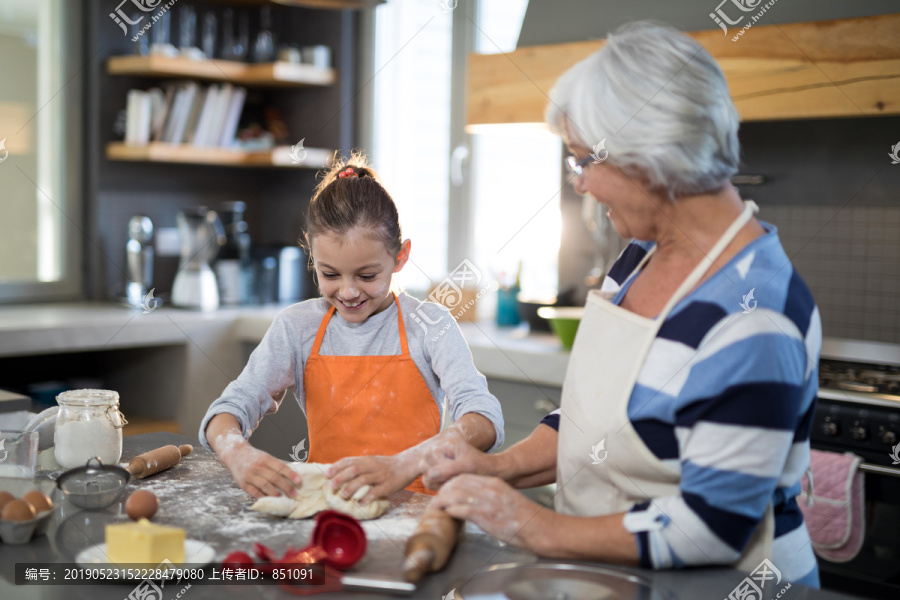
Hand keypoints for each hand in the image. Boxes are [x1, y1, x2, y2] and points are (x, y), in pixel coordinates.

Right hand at [218, 438, 301, 498]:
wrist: (236, 454)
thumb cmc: (255, 457)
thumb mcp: (266, 457)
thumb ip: (278, 465)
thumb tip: (294, 474)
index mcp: (266, 458)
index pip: (281, 467)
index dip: (291, 474)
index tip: (299, 481)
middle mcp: (258, 466)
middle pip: (274, 478)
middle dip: (286, 487)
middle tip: (295, 494)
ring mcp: (249, 475)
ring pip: (264, 485)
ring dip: (275, 493)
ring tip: (283, 497)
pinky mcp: (243, 483)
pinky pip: (254, 492)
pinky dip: (263, 496)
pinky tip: (270, 500)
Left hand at [327, 455, 418, 503]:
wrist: (408, 463)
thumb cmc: (387, 465)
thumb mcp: (372, 461)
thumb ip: (360, 466)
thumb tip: (340, 474)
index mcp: (367, 460)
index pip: (349, 461)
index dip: (336, 467)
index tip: (326, 474)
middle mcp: (372, 466)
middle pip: (353, 470)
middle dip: (340, 478)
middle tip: (331, 488)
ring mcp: (381, 475)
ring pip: (363, 480)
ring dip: (351, 488)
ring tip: (343, 496)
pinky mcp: (389, 484)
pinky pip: (377, 491)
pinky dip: (368, 497)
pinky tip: (361, 504)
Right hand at [420, 435, 490, 489]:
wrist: (487, 472)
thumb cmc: (479, 466)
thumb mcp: (467, 466)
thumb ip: (449, 469)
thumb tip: (431, 474)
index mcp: (446, 443)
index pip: (430, 456)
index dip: (440, 467)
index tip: (455, 472)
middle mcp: (438, 450)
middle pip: (423, 465)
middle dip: (437, 476)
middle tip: (453, 478)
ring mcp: (436, 461)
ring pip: (425, 475)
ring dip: (437, 482)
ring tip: (452, 481)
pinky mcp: (436, 471)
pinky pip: (427, 481)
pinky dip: (437, 486)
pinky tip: (449, 484)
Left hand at [431, 474, 548, 547]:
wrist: (538, 527)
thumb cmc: (524, 517)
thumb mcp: (506, 498)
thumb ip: (490, 496)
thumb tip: (474, 501)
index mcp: (494, 483)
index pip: (465, 476)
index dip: (451, 483)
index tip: (444, 490)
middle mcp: (489, 489)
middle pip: (458, 483)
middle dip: (444, 490)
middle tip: (437, 499)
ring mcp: (487, 502)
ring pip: (456, 494)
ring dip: (443, 500)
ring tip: (437, 507)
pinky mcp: (486, 516)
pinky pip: (462, 509)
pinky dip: (452, 511)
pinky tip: (448, 513)